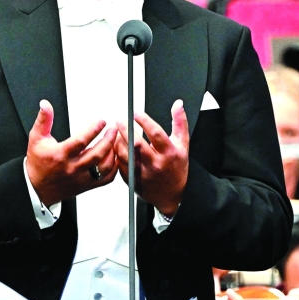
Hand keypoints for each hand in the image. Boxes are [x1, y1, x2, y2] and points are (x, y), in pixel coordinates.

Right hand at [26, 100, 118, 206]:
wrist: (37, 188)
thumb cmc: (38, 163)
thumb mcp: (36, 138)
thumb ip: (43, 120)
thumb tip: (45, 105)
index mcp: (61, 155)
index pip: (80, 141)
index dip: (93, 130)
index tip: (102, 121)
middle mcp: (72, 168)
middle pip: (96, 154)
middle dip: (108, 140)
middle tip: (113, 130)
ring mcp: (80, 178)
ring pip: (103, 168)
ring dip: (113, 154)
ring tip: (116, 142)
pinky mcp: (86, 186)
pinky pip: (105, 179)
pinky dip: (114, 168)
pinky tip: (115, 158)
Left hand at [114, 100, 188, 215]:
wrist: (173, 195)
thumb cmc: (177, 167)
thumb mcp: (183, 144)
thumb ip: (180, 122)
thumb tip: (178, 104)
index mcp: (169, 153)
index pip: (155, 133)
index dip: (144, 121)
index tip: (136, 113)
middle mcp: (156, 163)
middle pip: (137, 144)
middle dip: (125, 129)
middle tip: (119, 120)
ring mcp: (143, 173)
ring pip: (125, 154)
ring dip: (118, 141)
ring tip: (116, 132)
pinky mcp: (133, 180)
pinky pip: (120, 164)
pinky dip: (116, 153)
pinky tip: (116, 146)